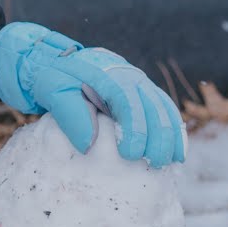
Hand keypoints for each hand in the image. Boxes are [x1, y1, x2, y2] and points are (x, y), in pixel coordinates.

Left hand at [0, 22, 187, 167]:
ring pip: (163, 107)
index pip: (128, 100)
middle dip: (158, 136)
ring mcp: (136, 82)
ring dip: (170, 135)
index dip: (135, 128)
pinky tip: (176, 152)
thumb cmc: (51, 78)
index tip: (130, 154)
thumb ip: (70, 112)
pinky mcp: (140, 93)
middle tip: (154, 164)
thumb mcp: (51, 90)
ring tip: (169, 162)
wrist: (51, 63)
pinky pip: (163, 109)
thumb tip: (89, 144)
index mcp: (106, 72)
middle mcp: (127, 74)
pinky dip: (172, 130)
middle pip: (153, 104)